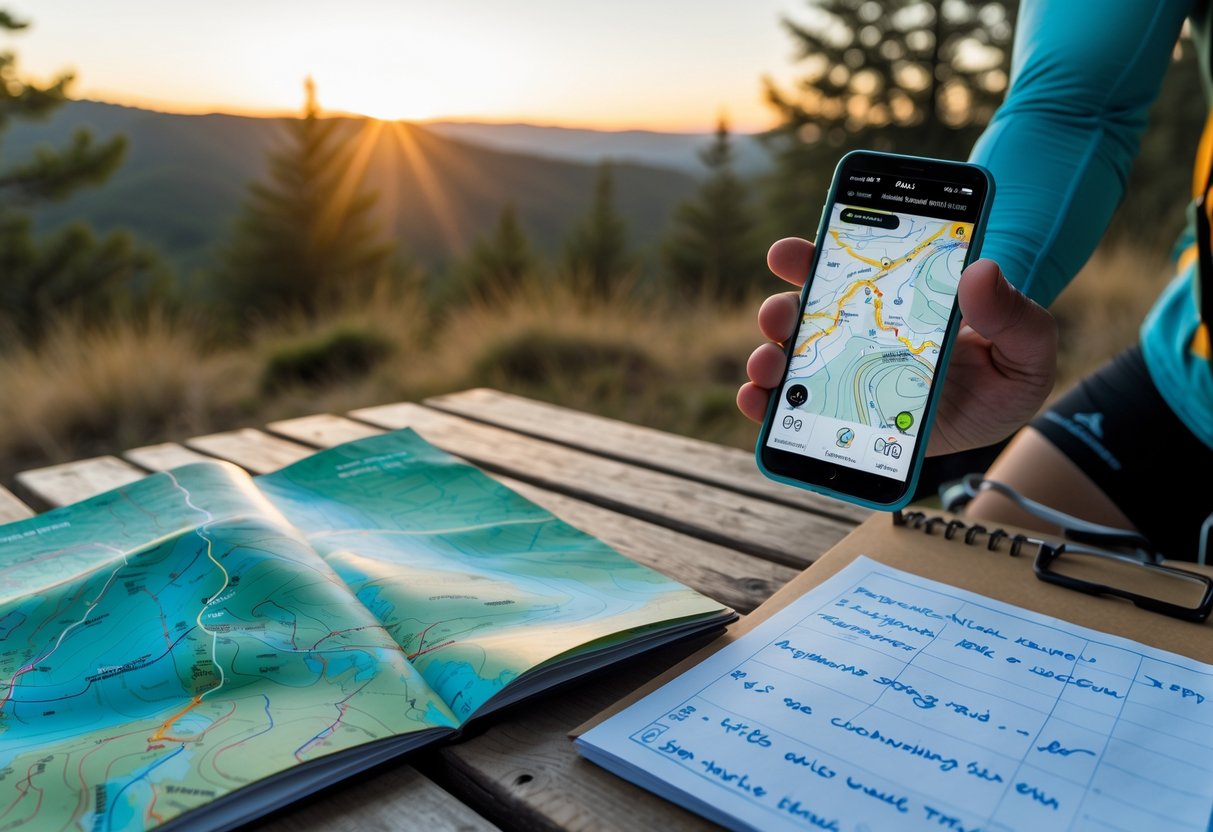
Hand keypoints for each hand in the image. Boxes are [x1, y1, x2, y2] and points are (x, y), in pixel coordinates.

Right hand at [737, 237, 1057, 455]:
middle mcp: (856, 331)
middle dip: (781, 311)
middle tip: (780, 315)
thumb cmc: (1009, 370)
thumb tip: (981, 272)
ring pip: (789, 359)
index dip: (812, 257)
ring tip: (770, 366)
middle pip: (803, 313)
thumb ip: (1014, 311)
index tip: (791, 254)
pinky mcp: (838, 418)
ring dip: (769, 357)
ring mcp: (843, 374)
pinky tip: (760, 403)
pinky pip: (791, 409)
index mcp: (889, 299)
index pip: (843, 270)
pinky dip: (765, 406)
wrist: (998, 417)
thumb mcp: (1029, 340)